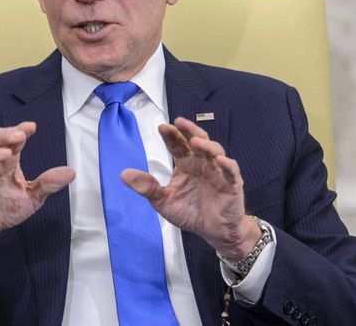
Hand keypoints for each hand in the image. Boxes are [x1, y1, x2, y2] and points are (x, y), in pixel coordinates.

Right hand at [0, 122, 74, 263]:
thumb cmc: (3, 209)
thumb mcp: (31, 198)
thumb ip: (47, 184)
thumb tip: (71, 172)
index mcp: (5, 163)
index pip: (11, 141)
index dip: (19, 132)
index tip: (31, 127)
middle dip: (5, 135)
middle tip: (19, 136)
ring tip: (6, 153)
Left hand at [121, 117, 259, 259]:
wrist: (213, 232)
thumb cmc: (190, 213)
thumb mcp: (163, 201)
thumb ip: (147, 187)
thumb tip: (123, 174)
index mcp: (186, 164)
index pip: (178, 145)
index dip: (171, 136)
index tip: (162, 128)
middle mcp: (202, 164)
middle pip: (197, 141)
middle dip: (189, 130)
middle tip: (179, 122)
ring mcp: (218, 172)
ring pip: (215, 151)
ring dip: (206, 145)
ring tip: (194, 141)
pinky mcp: (232, 185)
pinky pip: (231, 172)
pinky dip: (227, 164)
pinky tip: (220, 160)